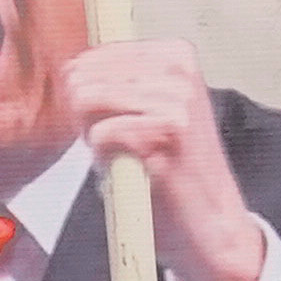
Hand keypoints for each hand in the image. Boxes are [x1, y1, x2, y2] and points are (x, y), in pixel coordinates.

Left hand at [60, 38, 266, 280]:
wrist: (212, 226)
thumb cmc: (173, 174)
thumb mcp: (150, 113)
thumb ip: (116, 86)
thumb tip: (67, 71)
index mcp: (175, 54)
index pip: (93, 55)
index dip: (84, 96)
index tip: (113, 124)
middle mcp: (178, 68)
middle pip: (83, 76)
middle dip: (85, 116)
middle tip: (118, 146)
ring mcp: (175, 98)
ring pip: (87, 101)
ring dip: (94, 137)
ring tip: (126, 158)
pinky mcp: (167, 131)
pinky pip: (101, 135)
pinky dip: (105, 160)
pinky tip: (131, 172)